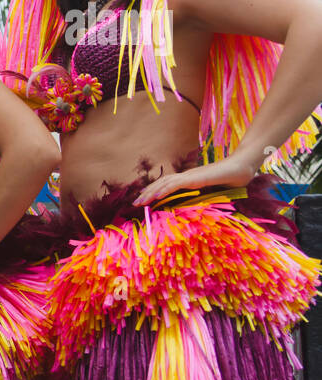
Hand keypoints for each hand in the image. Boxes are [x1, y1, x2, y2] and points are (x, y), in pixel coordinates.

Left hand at [133, 151, 257, 205]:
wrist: (244, 168)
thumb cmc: (232, 180)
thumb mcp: (215, 193)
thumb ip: (206, 199)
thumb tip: (202, 212)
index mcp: (190, 180)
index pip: (167, 185)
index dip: (154, 191)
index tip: (144, 199)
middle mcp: (187, 176)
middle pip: (162, 183)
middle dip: (147, 193)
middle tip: (135, 203)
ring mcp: (190, 175)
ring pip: (165, 183)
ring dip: (151, 192)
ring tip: (140, 201)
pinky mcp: (196, 177)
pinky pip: (177, 184)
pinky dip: (165, 190)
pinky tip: (156, 196)